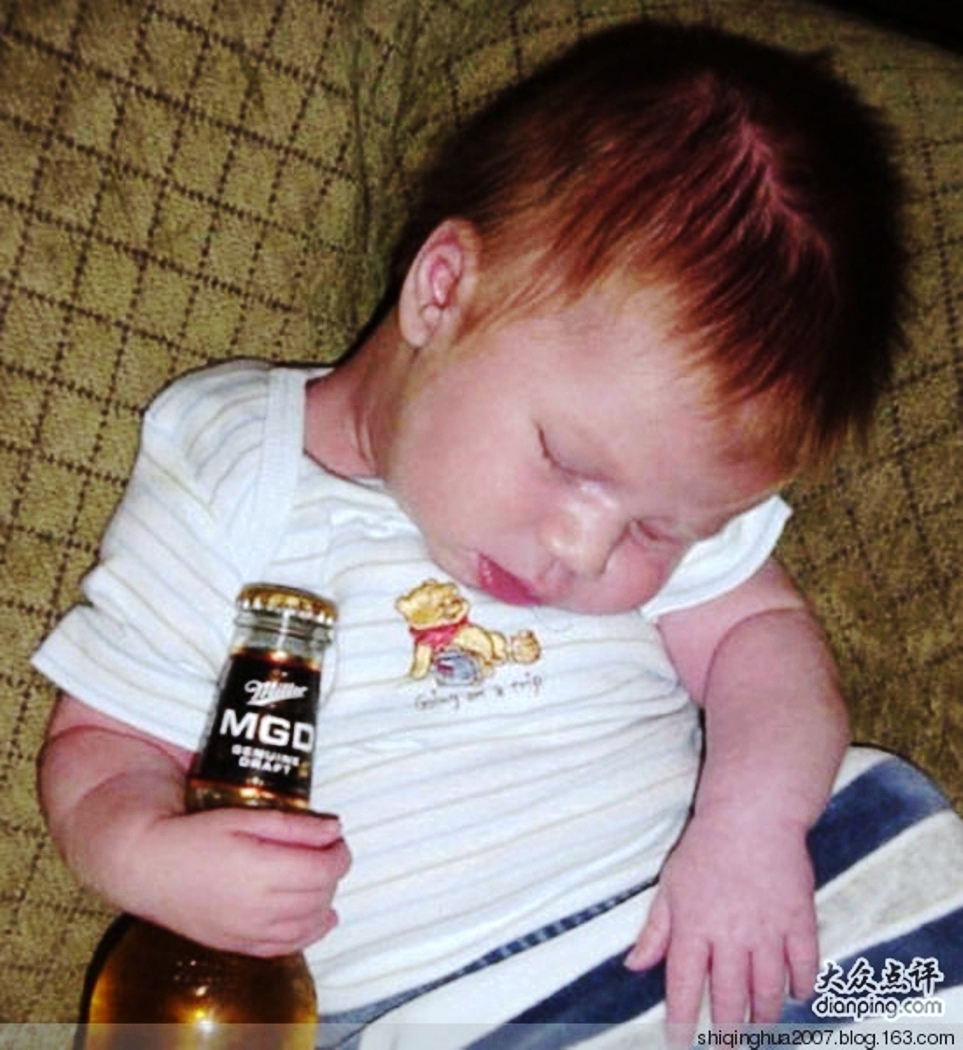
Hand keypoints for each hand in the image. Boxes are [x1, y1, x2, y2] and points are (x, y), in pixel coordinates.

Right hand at [122, 806, 350, 956]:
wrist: (149, 868)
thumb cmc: (194, 836)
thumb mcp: (245, 818)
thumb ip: (294, 826)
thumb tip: (334, 830)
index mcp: (262, 872)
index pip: (324, 871)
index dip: (340, 854)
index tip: (337, 840)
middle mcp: (259, 909)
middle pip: (321, 896)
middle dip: (333, 873)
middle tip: (327, 853)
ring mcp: (249, 933)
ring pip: (309, 925)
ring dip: (325, 901)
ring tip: (319, 879)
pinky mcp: (238, 947)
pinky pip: (287, 947)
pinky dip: (310, 932)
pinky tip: (318, 918)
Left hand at [625, 809, 818, 1024]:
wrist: (752, 816)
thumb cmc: (704, 848)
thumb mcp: (670, 886)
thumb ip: (655, 931)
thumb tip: (634, 966)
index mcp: (693, 927)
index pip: (684, 988)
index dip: (682, 1023)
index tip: (681, 1046)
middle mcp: (730, 936)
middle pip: (730, 999)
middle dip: (728, 1034)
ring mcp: (768, 930)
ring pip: (768, 991)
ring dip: (764, 1017)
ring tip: (759, 1029)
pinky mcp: (799, 920)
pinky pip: (804, 966)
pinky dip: (801, 986)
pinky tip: (795, 995)